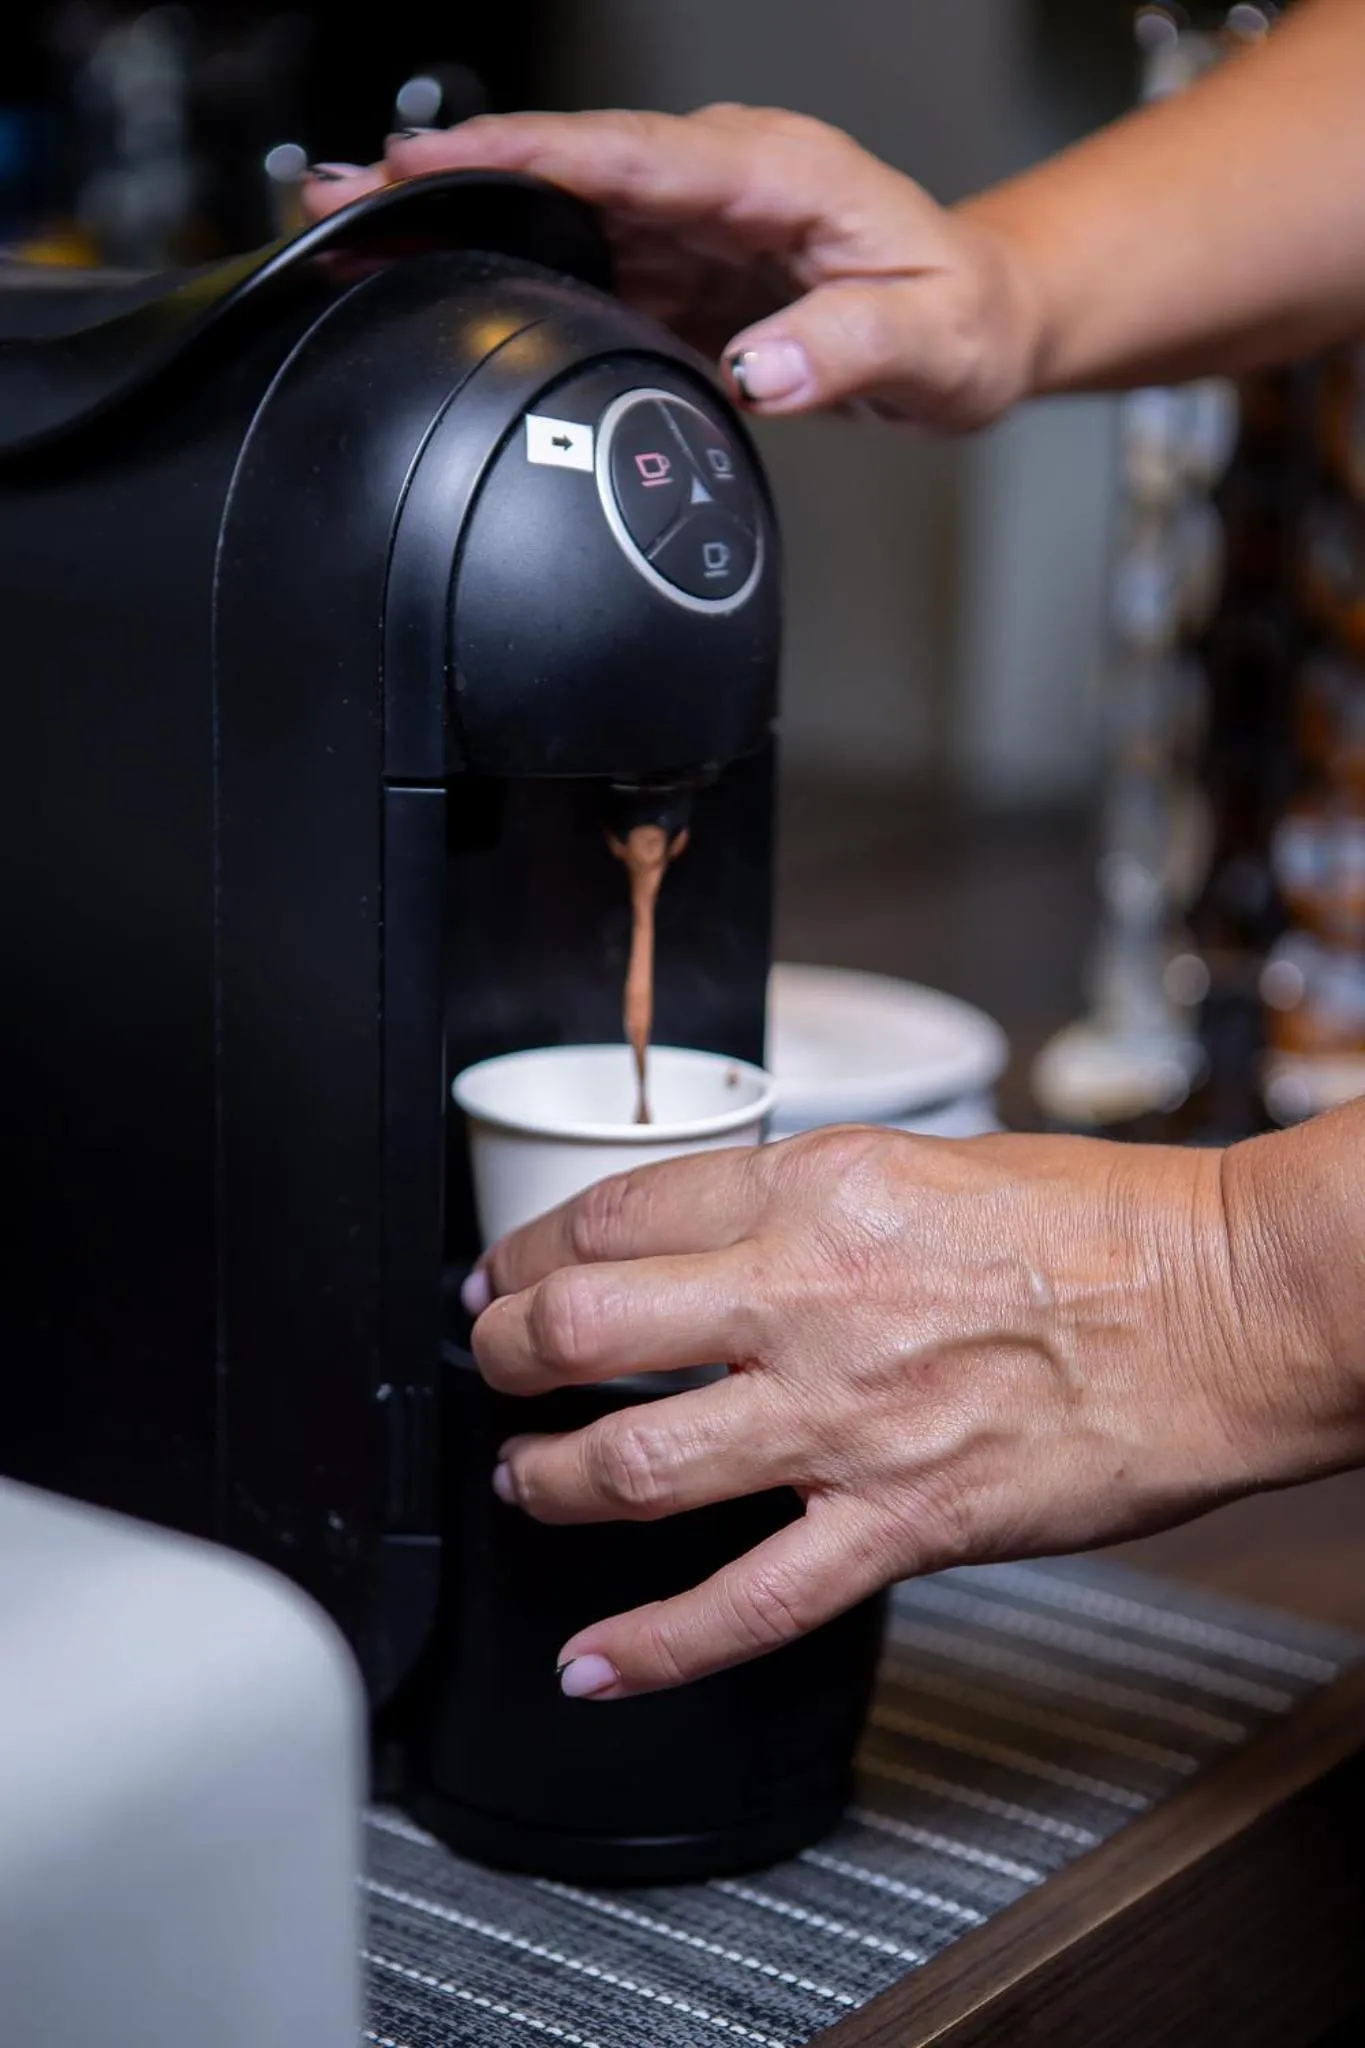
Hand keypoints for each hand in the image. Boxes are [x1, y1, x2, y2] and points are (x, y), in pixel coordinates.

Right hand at [302, 106, 1038, 428]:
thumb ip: (848, 349)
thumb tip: (760, 366)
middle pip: (566, 168)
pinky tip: (448, 281)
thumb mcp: (931, 340)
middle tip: (342, 196)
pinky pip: (585, 255)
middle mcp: (720, 181)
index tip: (432, 159)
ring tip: (359, 237)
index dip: (524, 155)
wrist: (976, 323)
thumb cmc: (962, 317)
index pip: (628, 153)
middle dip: (450, 175)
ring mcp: (692, 221)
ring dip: (463, 220)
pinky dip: (513, 263)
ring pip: (559, 208)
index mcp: (775, 173)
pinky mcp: (679, 263)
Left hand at [465, 1123, 1348, 1699]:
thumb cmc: (1107, 1224)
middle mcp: (806, 1300)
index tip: (510, 1269)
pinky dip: (651, 1647)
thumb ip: (806, 1200)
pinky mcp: (900, 1523)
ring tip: (521, 1482)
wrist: (1228, 1306)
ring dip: (542, 1481)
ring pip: (629, 1466)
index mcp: (813, 1190)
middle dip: (502, 1352)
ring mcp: (844, 1421)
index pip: (611, 1215)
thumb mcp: (925, 1160)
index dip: (529, 1249)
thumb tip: (717, 1234)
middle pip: (581, 1329)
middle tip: (491, 1363)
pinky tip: (594, 1663)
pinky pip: (744, 1603)